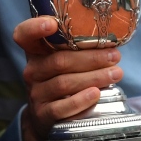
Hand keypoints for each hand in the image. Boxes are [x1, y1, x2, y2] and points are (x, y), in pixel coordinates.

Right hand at [13, 16, 122, 140]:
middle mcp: (32, 70)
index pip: (24, 35)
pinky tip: (96, 93)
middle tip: (114, 56)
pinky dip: (81, 100)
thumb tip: (110, 39)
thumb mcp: (61, 59)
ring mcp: (36, 93)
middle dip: (91, 58)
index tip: (52, 24)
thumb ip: (75, 46)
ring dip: (93, 77)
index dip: (35, 28)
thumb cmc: (60, 78)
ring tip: (115, 73)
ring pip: (64, 83)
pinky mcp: (43, 114)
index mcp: (34, 51)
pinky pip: (62, 108)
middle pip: (59, 61)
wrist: (45, 116)